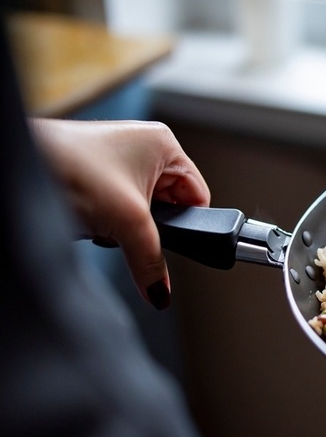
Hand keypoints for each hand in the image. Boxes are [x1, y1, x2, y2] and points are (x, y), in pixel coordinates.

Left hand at [31, 119, 209, 308]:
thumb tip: (161, 292)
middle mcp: (142, 148)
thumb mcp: (126, 223)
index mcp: (163, 144)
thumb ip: (152, 262)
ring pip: (140, 213)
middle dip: (148, 227)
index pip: (197, 196)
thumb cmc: (67, 169)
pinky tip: (91, 220)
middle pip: (169, 207)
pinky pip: (115, 211)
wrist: (12, 169)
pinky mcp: (94, 177)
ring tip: (104, 220)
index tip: (172, 245)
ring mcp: (116, 162)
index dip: (187, 225)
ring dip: (123, 227)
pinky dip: (105, 223)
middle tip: (128, 229)